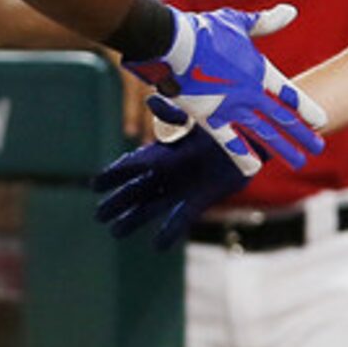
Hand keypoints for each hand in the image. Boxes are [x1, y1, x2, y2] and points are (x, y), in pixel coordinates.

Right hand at [91, 123, 257, 249]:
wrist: (253, 137)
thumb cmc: (223, 122)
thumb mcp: (197, 116)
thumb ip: (174, 113)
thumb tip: (151, 100)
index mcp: (166, 150)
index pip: (134, 164)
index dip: (114, 174)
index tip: (94, 184)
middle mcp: (171, 171)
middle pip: (138, 189)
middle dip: (118, 201)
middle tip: (99, 216)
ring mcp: (184, 187)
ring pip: (153, 206)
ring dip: (135, 219)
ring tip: (116, 232)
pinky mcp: (202, 199)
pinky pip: (182, 218)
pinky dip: (170, 231)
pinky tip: (158, 245)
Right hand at [124, 3, 328, 170]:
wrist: (174, 45)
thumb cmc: (205, 30)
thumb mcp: (238, 23)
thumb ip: (266, 23)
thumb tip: (290, 12)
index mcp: (258, 71)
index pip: (289, 95)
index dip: (306, 109)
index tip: (322, 122)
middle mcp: (250, 94)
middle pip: (282, 119)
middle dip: (302, 135)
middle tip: (318, 147)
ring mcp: (231, 109)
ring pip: (263, 134)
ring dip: (283, 149)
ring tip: (299, 162)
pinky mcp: (209, 119)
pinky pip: (229, 142)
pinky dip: (242, 155)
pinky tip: (254, 168)